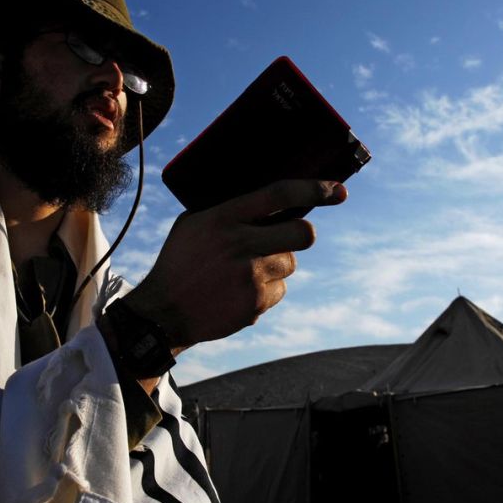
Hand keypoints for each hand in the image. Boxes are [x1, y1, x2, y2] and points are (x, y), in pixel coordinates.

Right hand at [122, 179, 347, 350]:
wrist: (163, 312)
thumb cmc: (179, 260)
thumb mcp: (194, 223)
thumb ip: (228, 211)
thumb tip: (270, 202)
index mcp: (224, 217)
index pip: (280, 195)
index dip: (314, 189)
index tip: (338, 190)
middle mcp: (240, 244)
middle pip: (303, 233)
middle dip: (301, 234)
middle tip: (288, 237)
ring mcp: (250, 277)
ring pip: (290, 264)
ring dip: (275, 265)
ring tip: (244, 271)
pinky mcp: (256, 304)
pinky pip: (279, 291)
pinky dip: (265, 291)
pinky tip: (238, 292)